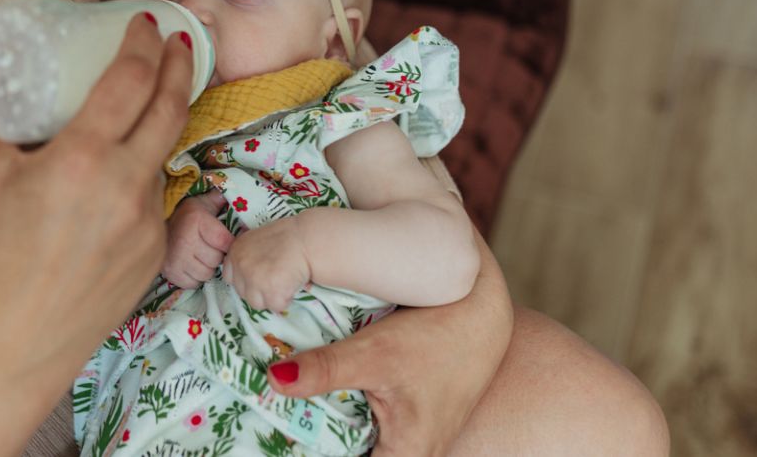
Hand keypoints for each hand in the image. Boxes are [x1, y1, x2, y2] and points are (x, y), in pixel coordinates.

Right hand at [0, 13, 193, 455]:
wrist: (19, 339)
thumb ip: (6, 126)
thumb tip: (16, 93)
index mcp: (83, 158)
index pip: (130, 81)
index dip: (143, 44)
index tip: (145, 22)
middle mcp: (126, 184)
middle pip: (172, 107)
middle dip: (181, 64)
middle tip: (180, 40)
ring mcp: (148, 219)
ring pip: (162, 155)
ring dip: (160, 123)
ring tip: (147, 106)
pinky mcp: (157, 249)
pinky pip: (153, 199)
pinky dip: (139, 178)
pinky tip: (115, 186)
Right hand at [162, 191, 232, 288]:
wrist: (157, 224)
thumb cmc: (187, 215)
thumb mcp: (204, 203)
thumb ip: (222, 200)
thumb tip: (241, 199)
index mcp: (196, 221)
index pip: (225, 241)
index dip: (229, 243)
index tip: (226, 241)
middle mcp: (185, 240)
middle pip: (216, 260)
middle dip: (217, 255)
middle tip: (210, 248)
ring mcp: (176, 258)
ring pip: (206, 274)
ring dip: (206, 268)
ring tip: (200, 257)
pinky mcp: (170, 272)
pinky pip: (193, 283)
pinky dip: (195, 278)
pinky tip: (191, 265)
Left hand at [223, 215, 311, 311]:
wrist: (307, 239)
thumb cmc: (287, 238)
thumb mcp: (257, 240)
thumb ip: (246, 256)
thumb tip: (245, 276)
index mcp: (236, 251)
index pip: (229, 277)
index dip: (245, 280)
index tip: (259, 276)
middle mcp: (241, 265)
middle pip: (243, 293)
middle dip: (258, 290)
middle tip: (276, 277)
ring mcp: (254, 279)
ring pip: (257, 303)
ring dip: (271, 297)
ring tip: (284, 281)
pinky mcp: (271, 291)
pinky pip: (276, 306)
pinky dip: (285, 299)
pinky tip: (292, 283)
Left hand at [264, 227, 513, 455]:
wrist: (483, 314)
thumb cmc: (438, 337)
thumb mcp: (375, 352)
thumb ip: (325, 370)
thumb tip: (273, 380)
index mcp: (406, 456)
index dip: (309, 454)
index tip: (273, 442)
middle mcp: (412, 456)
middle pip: (350, 456)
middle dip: (314, 441)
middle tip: (273, 423)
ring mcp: (413, 439)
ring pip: (356, 443)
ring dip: (327, 429)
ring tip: (287, 411)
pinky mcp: (410, 419)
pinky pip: (367, 427)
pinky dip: (342, 415)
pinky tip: (315, 396)